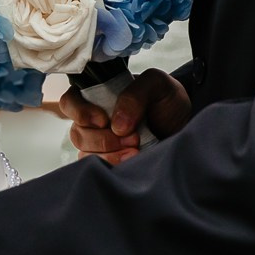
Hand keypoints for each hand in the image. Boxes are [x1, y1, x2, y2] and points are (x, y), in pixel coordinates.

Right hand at [58, 67, 190, 165]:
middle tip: (132, 137)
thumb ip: (135, 95)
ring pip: (86, 154)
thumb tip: (117, 124)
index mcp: (97, 96)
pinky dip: (115, 166)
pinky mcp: (111, 162)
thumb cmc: (167, 100)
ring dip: (110, 155)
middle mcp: (94, 121)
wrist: (184, 126)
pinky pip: (99, 169)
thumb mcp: (157, 85)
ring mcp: (100, 144)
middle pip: (77, 133)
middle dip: (103, 139)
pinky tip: (134, 161)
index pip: (70, 102)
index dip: (80, 112)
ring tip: (136, 151)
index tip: (103, 120)